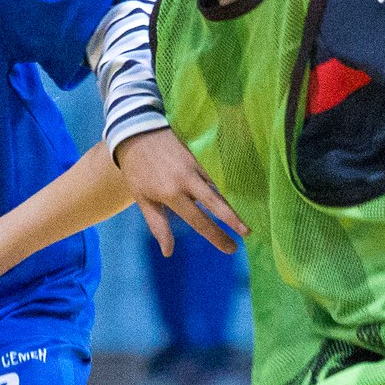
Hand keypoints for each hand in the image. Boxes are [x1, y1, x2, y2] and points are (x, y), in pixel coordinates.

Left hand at [113, 128, 245, 254]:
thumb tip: (168, 252)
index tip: (230, 249)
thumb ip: (158, 225)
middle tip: (248, 234)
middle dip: (234, 220)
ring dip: (232, 203)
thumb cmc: (137, 170)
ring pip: (219, 188)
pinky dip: (223, 187)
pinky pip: (214, 175)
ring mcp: (195, 167)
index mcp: (171, 194)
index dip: (216, 236)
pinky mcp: (198, 156)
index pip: (199, 221)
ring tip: (245, 219)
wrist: (136, 132)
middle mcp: (187, 181)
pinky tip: (233, 197)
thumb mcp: (143, 199)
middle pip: (216, 204)